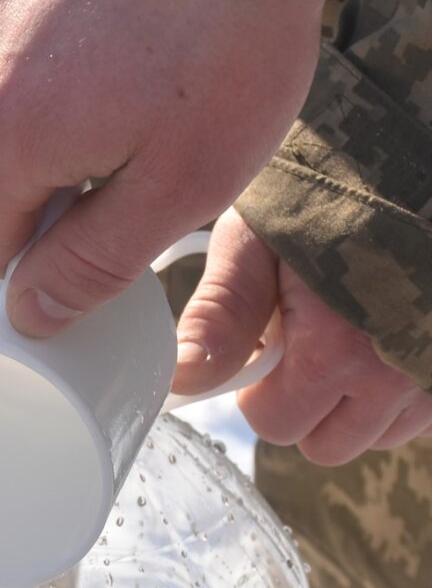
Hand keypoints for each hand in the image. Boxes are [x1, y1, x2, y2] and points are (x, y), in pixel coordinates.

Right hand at [0, 0, 431, 337]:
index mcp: (2, 135)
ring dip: (52, 93)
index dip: (37, 257)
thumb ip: (91, 265)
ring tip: (136, 63)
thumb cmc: (234, 36)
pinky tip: (125, 0)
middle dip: (49, 172)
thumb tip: (29, 313)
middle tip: (133, 146)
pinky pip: (22, 5)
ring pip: (2, 81)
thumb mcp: (178, 186)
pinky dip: (60, 19)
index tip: (94, 234)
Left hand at [174, 208, 431, 463]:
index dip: (259, 388)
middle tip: (308, 339)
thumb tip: (181, 379)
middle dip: (307, 402)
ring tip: (354, 326)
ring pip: (381, 433)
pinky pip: (426, 411)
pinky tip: (391, 330)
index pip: (276, 426)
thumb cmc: (333, 183)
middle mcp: (399, 377)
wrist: (416, 143)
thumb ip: (220, 317)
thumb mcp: (258, 240)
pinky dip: (405, 384)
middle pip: (329, 444)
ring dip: (359, 398)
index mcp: (336, 354)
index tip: (266, 343)